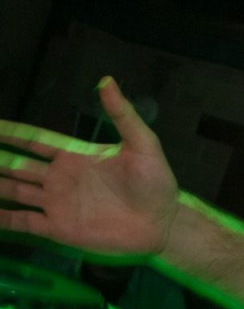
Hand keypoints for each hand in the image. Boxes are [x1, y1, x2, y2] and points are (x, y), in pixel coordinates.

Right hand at [0, 76, 180, 257]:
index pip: (35, 141)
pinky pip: (23, 222)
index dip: (12, 133)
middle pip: (17, 165)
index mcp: (75, 157)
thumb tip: (107, 81)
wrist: (163, 223)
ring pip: (13, 190)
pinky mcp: (59, 227)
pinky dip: (3, 218)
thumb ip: (122, 114)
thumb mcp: (143, 144)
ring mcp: (57, 203)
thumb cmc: (156, 183)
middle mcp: (59, 178)